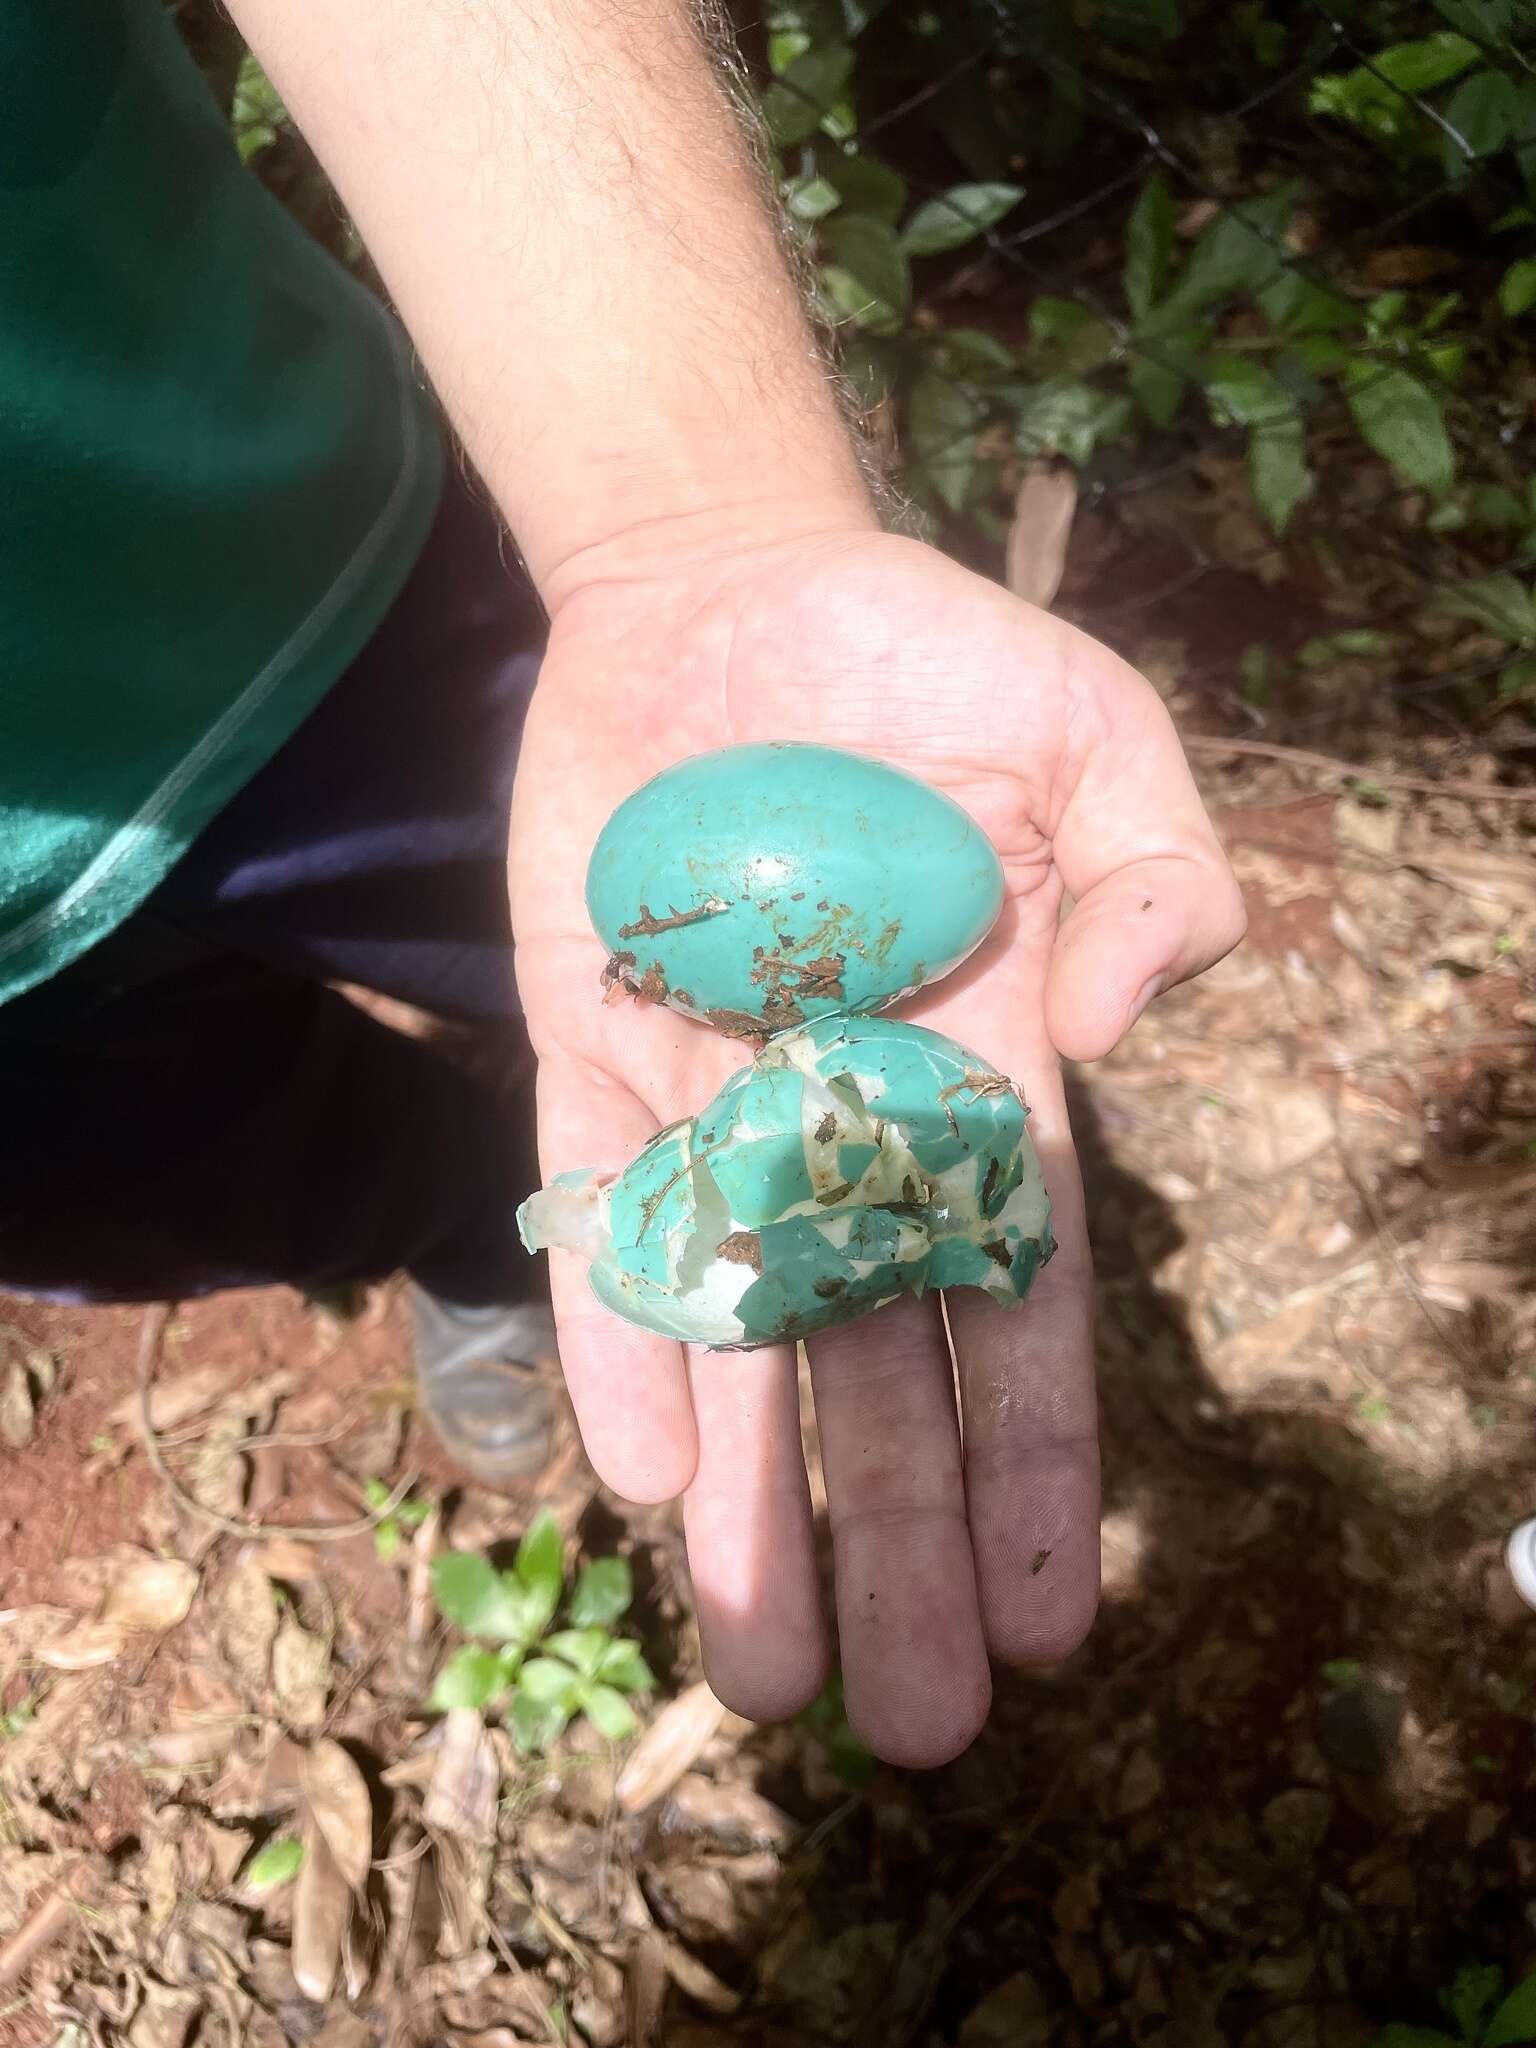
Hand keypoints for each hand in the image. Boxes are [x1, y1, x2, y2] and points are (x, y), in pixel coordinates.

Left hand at [509, 519, 1243, 1765]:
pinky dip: (612, 1334)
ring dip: (749, 1499)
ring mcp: (710, 1091)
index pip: (1020, 1299)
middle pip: (878, 1364)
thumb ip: (1161, 877)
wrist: (729, 589)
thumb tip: (1127, 1035)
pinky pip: (595, 1215)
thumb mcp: (1096, 738)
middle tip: (905, 1727)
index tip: (1056, 1620)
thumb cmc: (929, 661)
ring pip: (735, 1331)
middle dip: (899, 1541)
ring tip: (763, 1671)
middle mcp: (847, 1116)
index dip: (1040, 1459)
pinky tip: (631, 1480)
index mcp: (983, 1070)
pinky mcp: (583, 1046)